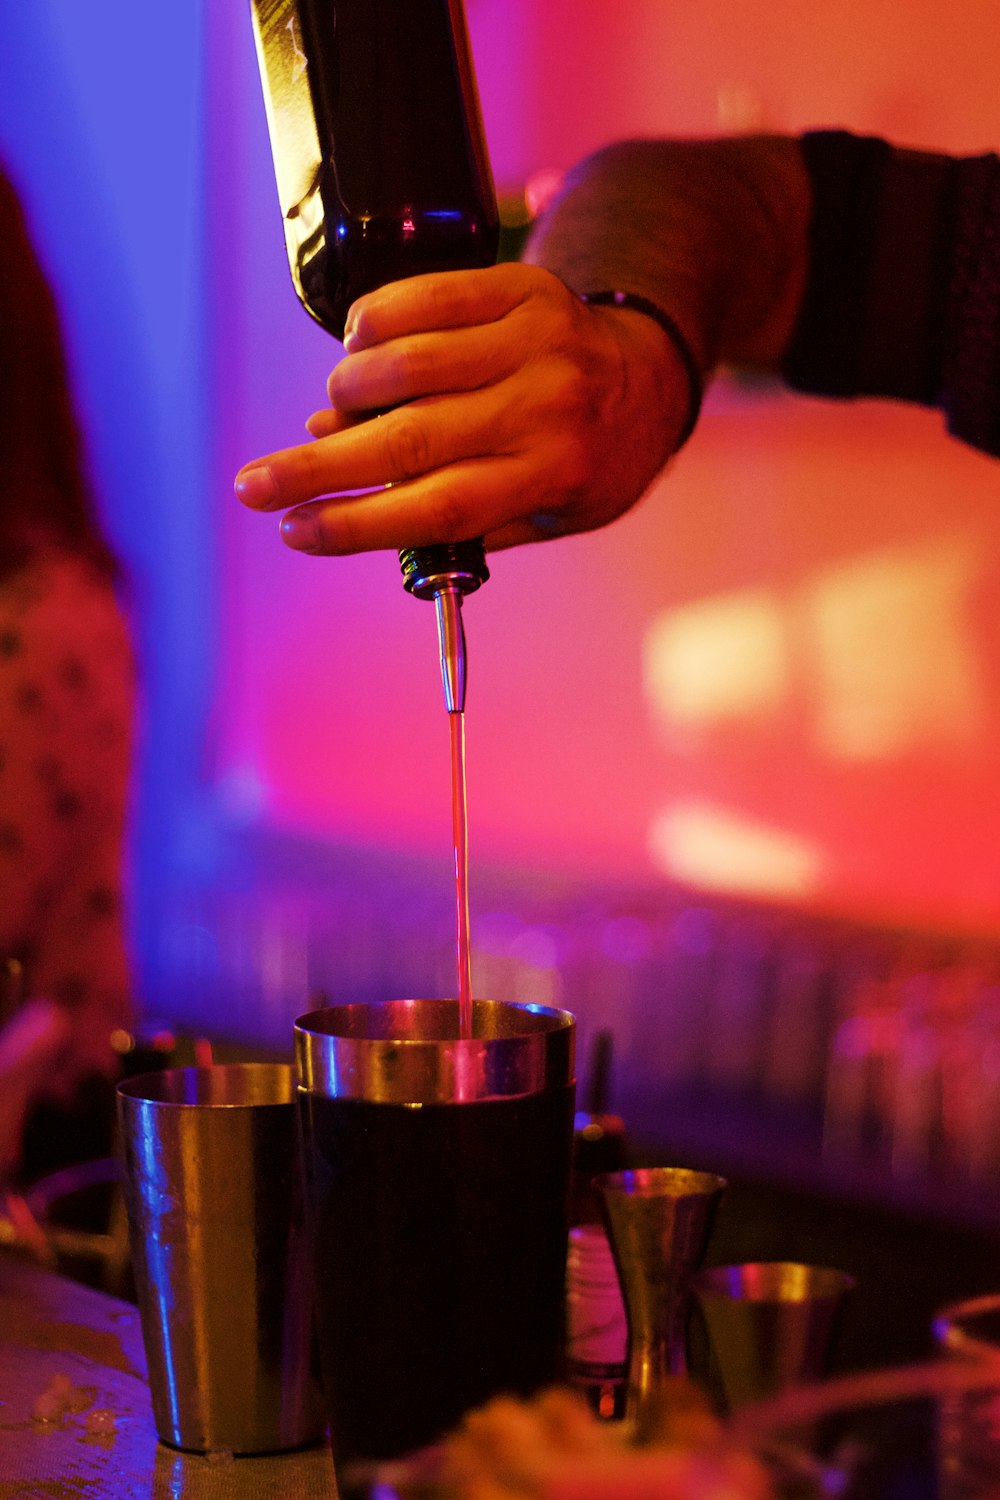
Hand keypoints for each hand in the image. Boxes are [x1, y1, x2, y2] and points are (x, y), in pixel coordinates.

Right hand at [234, 263, 693, 553]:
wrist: (653, 376)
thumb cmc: (584, 461)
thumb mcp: (541, 512)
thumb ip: (452, 510)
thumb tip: (340, 483)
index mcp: (553, 474)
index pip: (439, 507)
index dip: (358, 523)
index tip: (294, 533)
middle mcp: (547, 406)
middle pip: (410, 439)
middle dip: (317, 469)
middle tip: (254, 487)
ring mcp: (536, 339)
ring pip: (407, 363)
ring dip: (347, 394)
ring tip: (329, 414)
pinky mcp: (522, 285)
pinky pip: (423, 298)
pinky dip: (371, 324)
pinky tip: (357, 348)